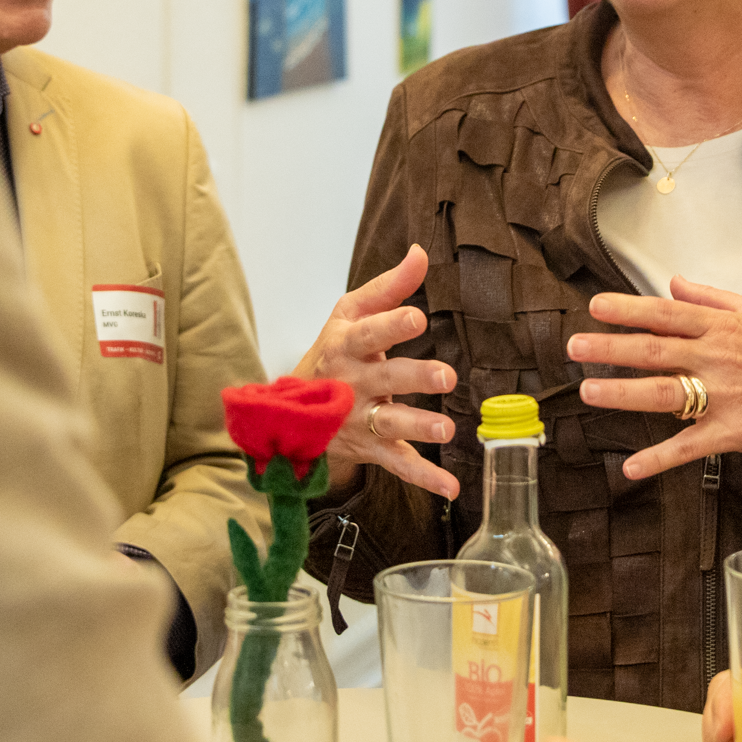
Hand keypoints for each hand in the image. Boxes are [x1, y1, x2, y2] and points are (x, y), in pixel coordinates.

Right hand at [292, 244, 459, 500]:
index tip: (418, 318)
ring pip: (390, 424)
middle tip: (446, 376)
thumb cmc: (333, 352)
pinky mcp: (370, 447)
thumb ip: (389, 287)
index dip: (392, 326)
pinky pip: (398, 464)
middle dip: (415, 378)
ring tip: (446, 431)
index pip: (370, 333)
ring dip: (418, 427)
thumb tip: (420, 253)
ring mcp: (359, 419)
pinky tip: (450, 488)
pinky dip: (424, 478)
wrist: (291, 409)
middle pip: (385, 379)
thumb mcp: (351, 314)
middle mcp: (352, 384)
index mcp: (347, 346)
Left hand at [569, 276, 741, 481]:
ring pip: (666, 394)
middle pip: (657, 350)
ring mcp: (727, 397)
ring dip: (623, 394)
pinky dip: (660, 459)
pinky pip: (690, 447)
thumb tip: (674, 282)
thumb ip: (714, 298)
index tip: (595, 306)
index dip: (629, 309)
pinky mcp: (735, 433)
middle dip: (611, 348)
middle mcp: (721, 358)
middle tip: (573, 346)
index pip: (667, 313)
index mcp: (726, 326)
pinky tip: (630, 467)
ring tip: (588, 391)